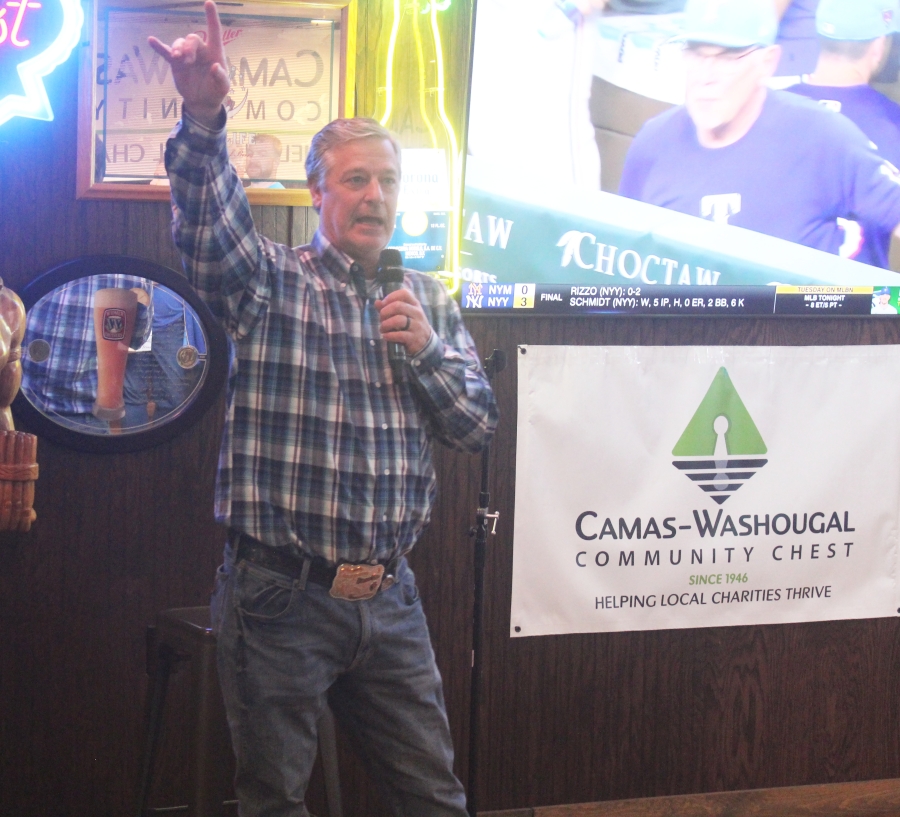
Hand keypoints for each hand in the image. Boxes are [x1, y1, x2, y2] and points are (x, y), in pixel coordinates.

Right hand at [148, 0, 229, 127]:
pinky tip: (151, 40)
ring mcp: (186, 55)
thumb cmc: (215, 91)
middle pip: (192, 39)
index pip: (214, 32)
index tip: (209, 3)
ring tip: (177, 59)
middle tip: (187, 60)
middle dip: (189, 47)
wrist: (202, 102)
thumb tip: (215, 66)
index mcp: (214, 52)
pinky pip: (166, 52)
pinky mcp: (176, 63)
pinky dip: (159, 46)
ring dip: (177, 49)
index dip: (212, 18)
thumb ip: (221, 77)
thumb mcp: (223, 87)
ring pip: (179, 43)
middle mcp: (200, 50)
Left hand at [374, 288, 431, 356]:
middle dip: (385, 312)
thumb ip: (389, 308)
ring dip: (386, 324)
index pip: (404, 293)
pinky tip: (385, 336)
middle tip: (381, 319)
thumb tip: (377, 302)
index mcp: (414, 304)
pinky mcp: (414, 338)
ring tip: (382, 329)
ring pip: (399, 320)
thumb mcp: (403, 314)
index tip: (383, 304)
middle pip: (398, 306)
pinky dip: (389, 335)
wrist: (425, 342)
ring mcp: (417, 326)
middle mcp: (417, 313)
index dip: (391, 297)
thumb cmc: (410, 325)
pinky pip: (400, 335)